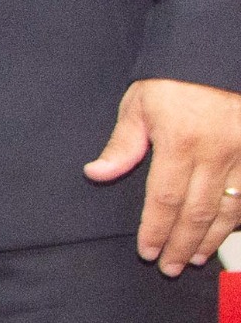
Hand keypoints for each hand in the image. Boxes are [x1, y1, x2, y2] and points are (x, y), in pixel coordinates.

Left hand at [85, 77, 240, 272]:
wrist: (217, 54)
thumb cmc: (173, 80)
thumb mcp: (139, 105)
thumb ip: (122, 144)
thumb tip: (96, 174)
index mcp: (180, 143)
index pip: (164, 200)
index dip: (156, 231)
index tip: (148, 252)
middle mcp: (216, 153)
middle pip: (197, 212)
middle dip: (182, 245)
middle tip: (171, 268)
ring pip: (229, 209)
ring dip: (212, 238)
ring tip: (196, 258)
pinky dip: (238, 218)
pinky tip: (226, 232)